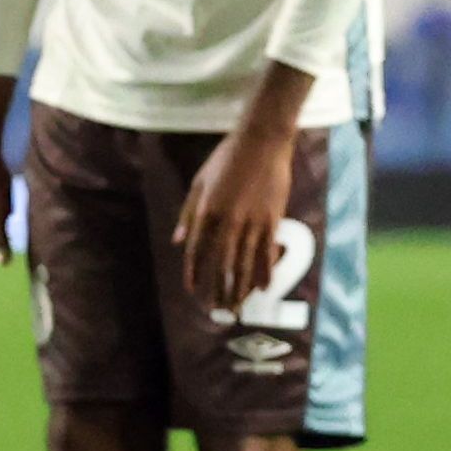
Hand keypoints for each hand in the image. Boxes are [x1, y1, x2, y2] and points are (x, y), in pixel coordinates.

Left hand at [176, 129, 293, 316]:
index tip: (192, 290)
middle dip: (218, 289)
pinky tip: (263, 288)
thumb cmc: (226, 158)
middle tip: (217, 309)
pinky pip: (267, 252)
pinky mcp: (272, 220)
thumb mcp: (200, 182)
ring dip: (240, 287)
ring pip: (245, 263)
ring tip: (237, 306)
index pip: (197, 250)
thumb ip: (189, 213)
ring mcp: (252, 222)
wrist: (262, 142)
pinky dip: (265, 272)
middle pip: (221, 263)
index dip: (194, 272)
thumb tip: (177, 241)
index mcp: (207, 211)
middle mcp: (228, 221)